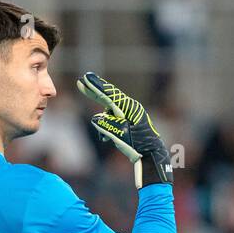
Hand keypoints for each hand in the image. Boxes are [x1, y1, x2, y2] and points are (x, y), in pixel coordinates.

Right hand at [76, 72, 172, 187]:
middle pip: (108, 97)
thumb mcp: (121, 135)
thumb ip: (107, 124)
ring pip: (108, 114)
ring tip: (107, 138)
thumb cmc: (138, 145)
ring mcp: (129, 114)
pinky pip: (112, 120)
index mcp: (130, 108)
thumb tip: (95, 118)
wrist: (151, 155)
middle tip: (81, 81)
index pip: (110, 95)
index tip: (86, 77)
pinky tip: (107, 139)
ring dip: (104, 125)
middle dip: (94, 91)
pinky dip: (107, 128)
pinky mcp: (127, 121)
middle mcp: (130, 108)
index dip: (96, 86)